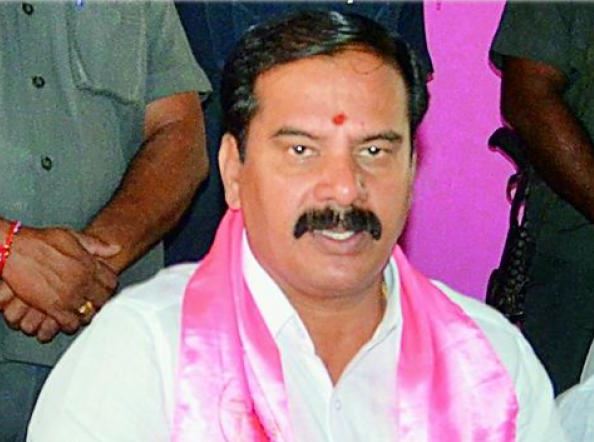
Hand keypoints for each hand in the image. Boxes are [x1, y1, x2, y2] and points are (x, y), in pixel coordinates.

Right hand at [2, 226, 118, 332]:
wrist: (14, 249)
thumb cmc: (40, 241)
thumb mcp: (72, 236)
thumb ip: (96, 245)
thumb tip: (117, 248)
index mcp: (89, 265)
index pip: (112, 282)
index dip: (109, 286)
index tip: (104, 287)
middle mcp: (83, 281)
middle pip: (103, 299)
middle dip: (100, 300)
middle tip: (93, 301)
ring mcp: (69, 296)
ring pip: (89, 313)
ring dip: (87, 313)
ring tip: (81, 310)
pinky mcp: (53, 308)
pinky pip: (70, 323)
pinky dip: (71, 324)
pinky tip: (68, 318)